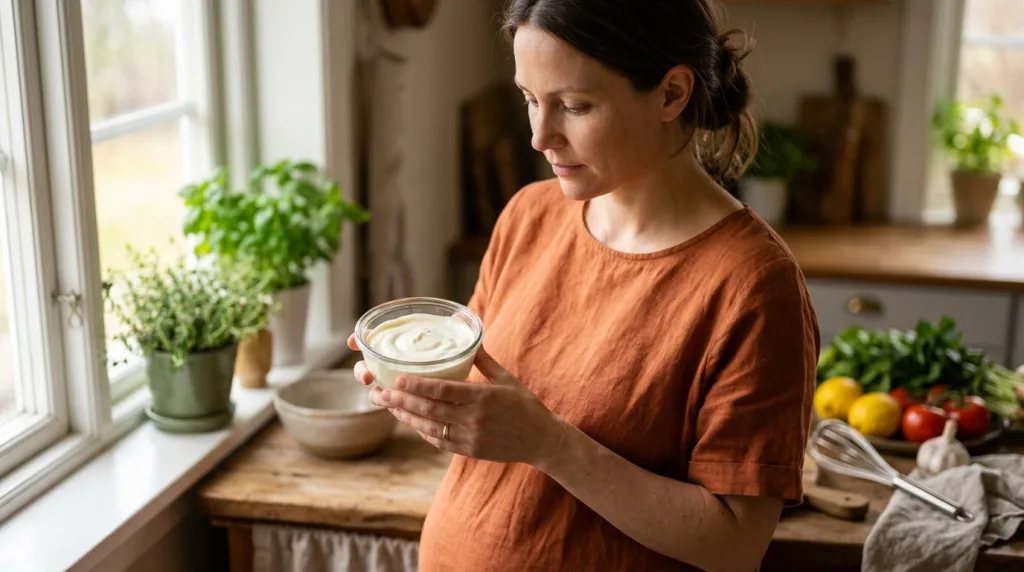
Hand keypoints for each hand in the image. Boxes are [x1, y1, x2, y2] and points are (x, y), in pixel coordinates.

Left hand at [346, 334, 564, 465]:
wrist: (541, 440)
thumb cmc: (524, 404)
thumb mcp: (506, 377)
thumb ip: (483, 358)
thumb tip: (468, 333)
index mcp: (482, 397)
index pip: (443, 390)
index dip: (418, 385)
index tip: (398, 378)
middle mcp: (474, 419)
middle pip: (429, 409)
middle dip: (401, 401)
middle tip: (379, 391)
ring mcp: (470, 437)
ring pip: (429, 427)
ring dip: (406, 416)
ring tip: (388, 404)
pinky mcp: (469, 451)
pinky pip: (439, 440)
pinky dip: (422, 430)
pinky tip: (410, 420)